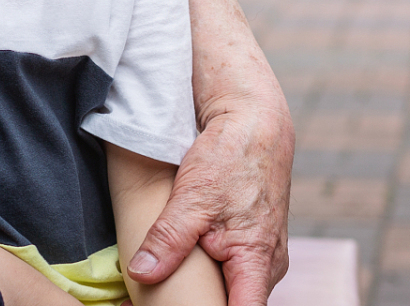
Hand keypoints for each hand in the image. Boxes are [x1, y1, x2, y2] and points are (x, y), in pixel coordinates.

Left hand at [124, 96, 293, 304]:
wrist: (254, 121)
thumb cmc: (232, 155)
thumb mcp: (193, 196)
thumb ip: (169, 239)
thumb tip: (142, 273)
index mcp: (258, 261)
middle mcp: (266, 265)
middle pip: (233, 305)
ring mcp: (260, 254)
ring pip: (230, 290)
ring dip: (197, 294)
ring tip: (149, 296)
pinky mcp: (248, 241)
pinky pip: (230, 270)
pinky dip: (204, 276)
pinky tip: (171, 271)